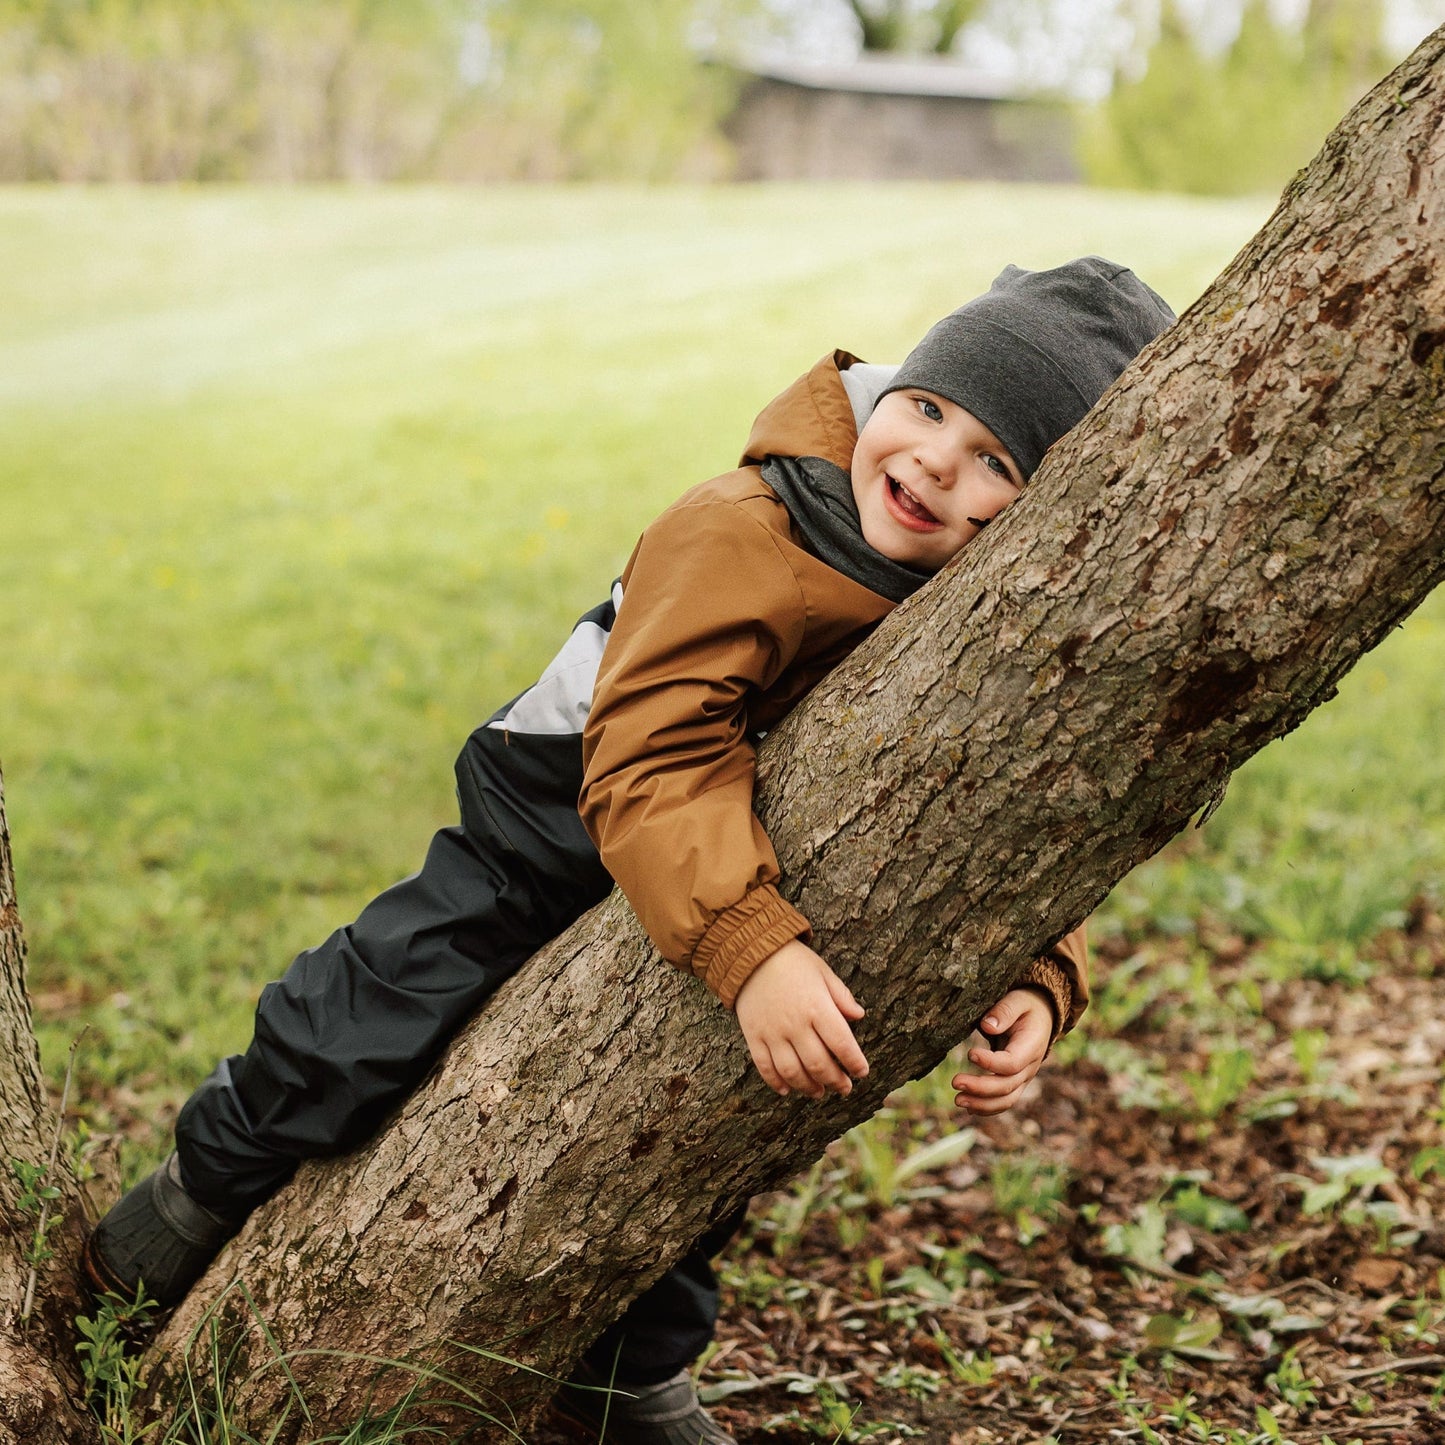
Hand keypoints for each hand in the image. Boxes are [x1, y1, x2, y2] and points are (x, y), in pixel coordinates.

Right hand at [734, 939, 867, 1098]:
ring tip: (819, 1092)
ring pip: (792, 1071)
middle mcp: (795, 1024)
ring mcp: (772, 1033)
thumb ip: (841, 996)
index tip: (862, 1072)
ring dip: (808, 1087)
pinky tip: (787, 1089)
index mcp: (817, 1007)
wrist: (750, 952)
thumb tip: (859, 1016)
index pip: (842, 1044)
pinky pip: (764, 1067)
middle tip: (845, 1088)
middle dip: (835, 1081)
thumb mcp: (822, 971)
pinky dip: (776, 1082)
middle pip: (818, 1064)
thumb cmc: (792, 960)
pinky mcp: (754, 1036)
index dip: (854, 1062)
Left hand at [952, 987, 1053, 1116]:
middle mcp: (1030, 1067)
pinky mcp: (1015, 1082)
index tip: (970, 1054)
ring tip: (958, 1100)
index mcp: (1031, 1046)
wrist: (1042, 1017)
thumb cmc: (1026, 1006)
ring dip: (982, 1104)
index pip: (1012, 1063)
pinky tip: (968, 1108)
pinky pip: (1004, 1101)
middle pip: (1007, 1086)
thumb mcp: (1018, 1000)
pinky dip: (987, 1107)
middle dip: (980, 1088)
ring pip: (1006, 1100)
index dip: (991, 1063)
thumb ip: (1004, 1011)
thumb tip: (987, 1026)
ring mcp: (1023, 1078)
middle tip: (955, 1082)